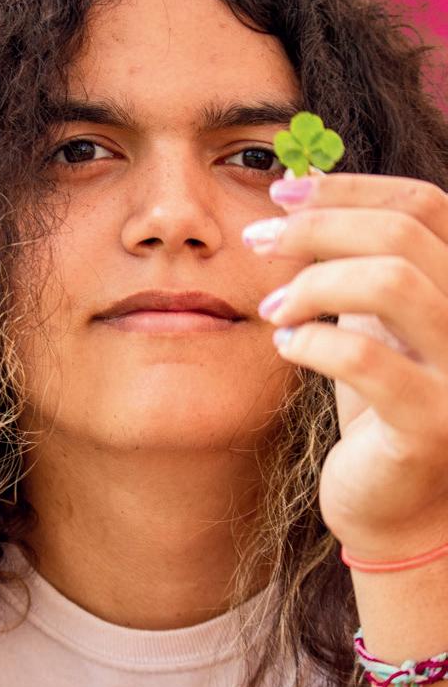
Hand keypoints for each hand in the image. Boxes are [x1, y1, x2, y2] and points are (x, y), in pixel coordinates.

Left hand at [243, 172, 447, 560]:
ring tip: (271, 307)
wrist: (395, 501)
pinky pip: (365, 360)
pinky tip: (286, 346)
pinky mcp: (433, 424)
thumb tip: (303, 185)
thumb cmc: (379, 400)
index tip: (281, 192)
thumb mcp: (373, 317)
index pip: (424, 204)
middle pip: (402, 234)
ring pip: (391, 283)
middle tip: (256, 241)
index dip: (349, 187)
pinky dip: (312, 341)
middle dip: (315, 227)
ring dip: (313, 284)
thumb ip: (358, 258)